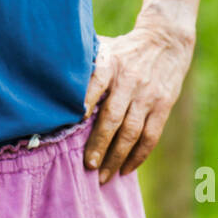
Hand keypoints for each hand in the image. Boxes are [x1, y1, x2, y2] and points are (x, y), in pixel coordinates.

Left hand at [82, 16, 194, 180]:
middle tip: (88, 166)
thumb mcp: (103, 47)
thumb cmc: (124, 49)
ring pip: (132, 132)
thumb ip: (83, 64)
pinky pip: (151, 135)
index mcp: (110, 63)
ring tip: (104, 176)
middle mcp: (129, 81)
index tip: (74, 121)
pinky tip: (126, 169)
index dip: (85, 101)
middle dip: (100, 144)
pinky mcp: (163, 105)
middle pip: (113, 117)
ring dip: (117, 157)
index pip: (96, 82)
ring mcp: (148, 95)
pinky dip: (139, 155)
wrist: (166, 40)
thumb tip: (51, 82)